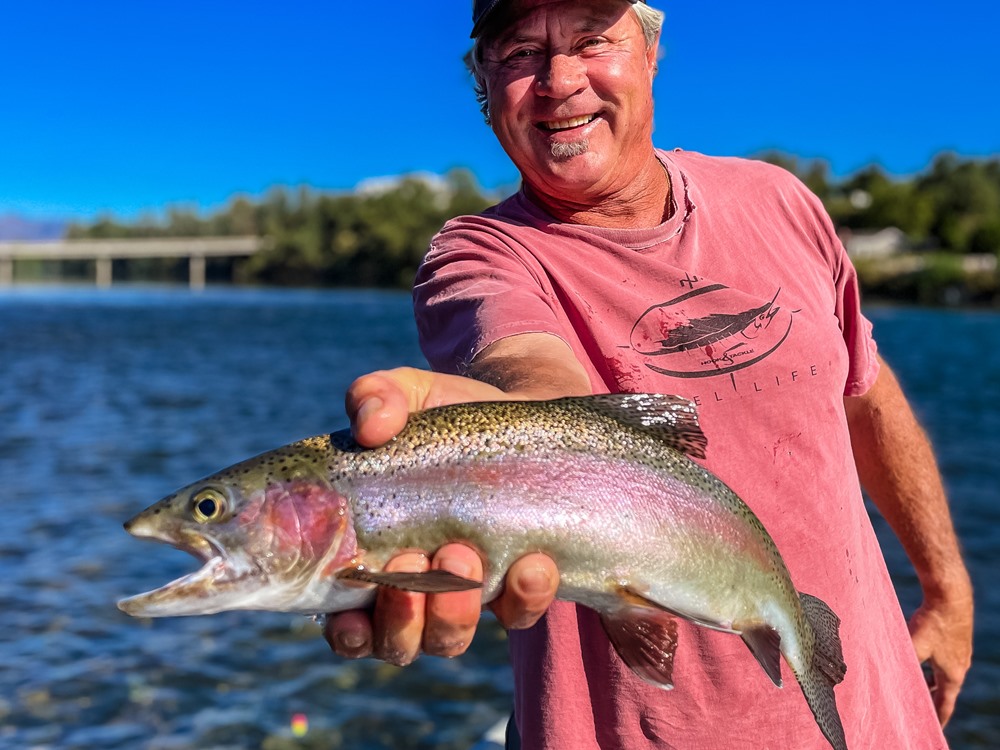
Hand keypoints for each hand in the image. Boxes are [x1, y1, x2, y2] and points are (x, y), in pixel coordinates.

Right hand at [324, 367, 559, 663]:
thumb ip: (376, 397)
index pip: (348, 622)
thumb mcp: (409, 394)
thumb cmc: (450, 410)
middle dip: (401, 618)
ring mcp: (471, 591)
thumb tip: (370, 426)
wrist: (528, 406)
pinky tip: (533, 562)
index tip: (353, 615)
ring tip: (465, 554)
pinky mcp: (522, 584)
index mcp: (373, 555)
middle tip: (411, 562)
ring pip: (451, 638)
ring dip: (454, 611)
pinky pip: (520, 613)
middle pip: (397, 642)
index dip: (348, 632)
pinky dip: (525, 596)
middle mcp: (417, 587)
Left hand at [908, 588, 973, 725]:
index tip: (932, 727)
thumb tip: (886, 674)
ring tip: (918, 685)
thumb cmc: (932, 622)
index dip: (937, 717)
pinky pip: (944, 659)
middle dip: (932, 699)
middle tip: (921, 707)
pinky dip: (933, 664)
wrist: (950, 596)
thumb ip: (903, 663)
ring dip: (931, 680)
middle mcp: (960, 666)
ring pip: (944, 673)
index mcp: (952, 675)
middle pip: (945, 690)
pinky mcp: (957, 639)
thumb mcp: (913, 646)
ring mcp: (961, 652)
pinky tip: (921, 656)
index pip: (945, 704)